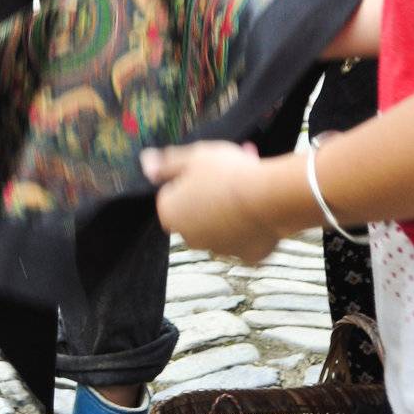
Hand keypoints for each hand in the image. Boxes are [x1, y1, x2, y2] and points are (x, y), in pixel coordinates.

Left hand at [141, 141, 279, 263]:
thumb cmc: (226, 173)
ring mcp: (219, 249)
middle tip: (231, 171)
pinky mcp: (247, 257)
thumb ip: (166, 163)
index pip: (172, 193)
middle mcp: (190, 238)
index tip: (206, 167)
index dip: (189, 177)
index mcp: (170, 213)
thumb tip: (146, 164)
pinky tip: (263, 208)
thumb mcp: (192, 157)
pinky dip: (252, 226)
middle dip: (211, 193)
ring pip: (222, 225)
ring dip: (230, 209)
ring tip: (251, 185)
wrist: (268, 197)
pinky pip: (247, 238)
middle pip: (197, 211)